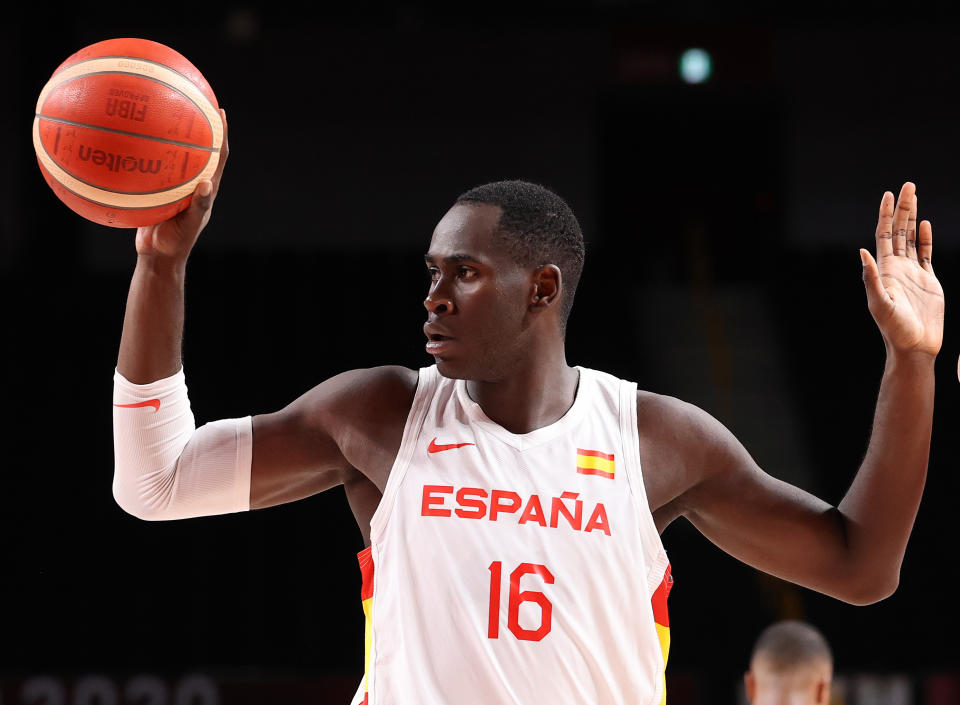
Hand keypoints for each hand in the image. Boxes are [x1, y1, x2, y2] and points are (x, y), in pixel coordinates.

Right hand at [134, 108, 229, 259]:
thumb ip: (199, 206)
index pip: (219, 155)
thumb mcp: (189, 225)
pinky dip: (139, 154)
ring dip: (166, 134)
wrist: (156, 257)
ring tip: (156, 109)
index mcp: (205, 187)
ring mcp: (172, 185)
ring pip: (170, 154)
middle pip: (196, 147)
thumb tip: (207, 185)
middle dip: (195, 123)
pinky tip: (123, 139)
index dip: (222, 133)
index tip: (220, 110)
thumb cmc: (176, 243)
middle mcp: (191, 182)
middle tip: (190, 98)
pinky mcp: (153, 189)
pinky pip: (146, 167)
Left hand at [861, 182, 942, 357]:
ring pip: (912, 238)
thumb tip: (862, 252)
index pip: (884, 235)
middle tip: (908, 184)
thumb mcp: (880, 303)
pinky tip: (925, 224)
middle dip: (903, 208)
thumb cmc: (894, 329)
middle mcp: (896, 268)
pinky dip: (925, 238)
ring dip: (913, 217)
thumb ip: (871, 278)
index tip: (888, 194)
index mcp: (884, 270)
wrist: (914, 346)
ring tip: (915, 195)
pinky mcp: (927, 281)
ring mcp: (912, 273)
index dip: (886, 215)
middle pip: (899, 230)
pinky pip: (926, 254)